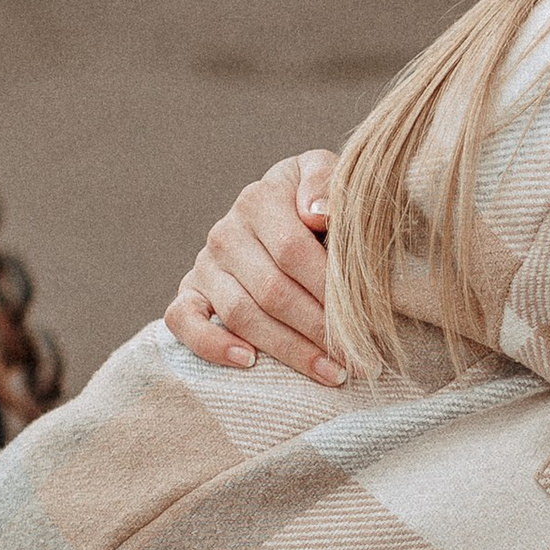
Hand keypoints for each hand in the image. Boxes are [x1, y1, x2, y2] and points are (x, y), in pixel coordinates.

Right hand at [165, 151, 345, 384]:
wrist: (285, 212)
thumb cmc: (318, 204)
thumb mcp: (329, 176)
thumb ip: (327, 182)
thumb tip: (318, 214)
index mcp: (259, 199)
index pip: (294, 252)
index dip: (330, 291)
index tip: (366, 321)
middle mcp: (226, 232)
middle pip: (272, 290)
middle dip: (319, 330)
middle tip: (359, 361)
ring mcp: (205, 265)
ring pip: (240, 315)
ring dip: (288, 350)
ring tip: (331, 373)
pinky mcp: (189, 293)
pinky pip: (183, 321)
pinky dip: (212, 344)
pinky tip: (249, 362)